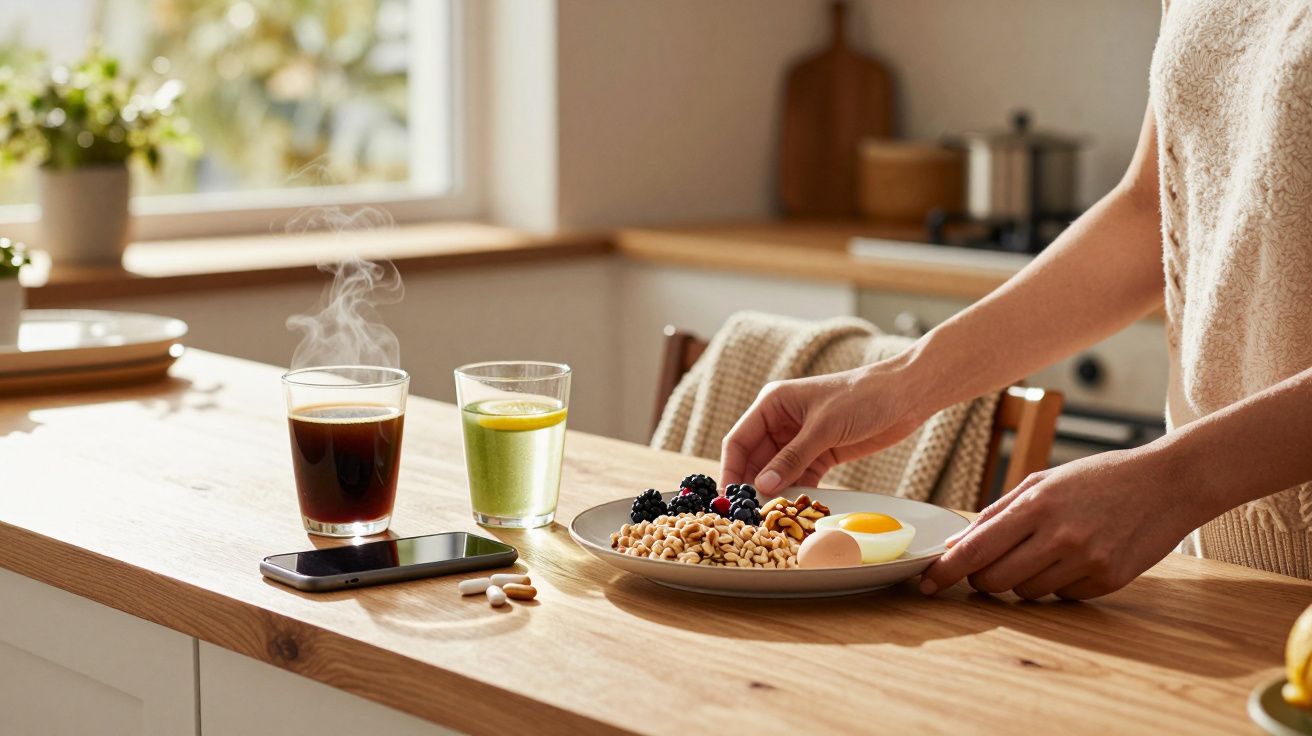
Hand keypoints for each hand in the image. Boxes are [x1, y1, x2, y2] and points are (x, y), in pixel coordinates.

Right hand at [720, 359, 929, 495]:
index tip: (729, 498)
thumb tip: (763, 486)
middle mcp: (781, 422)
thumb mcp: (823, 428)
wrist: (906, 396)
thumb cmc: (862, 397)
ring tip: (771, 518)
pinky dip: (798, 493)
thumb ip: (792, 458)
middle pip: (756, 459)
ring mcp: (801, 439)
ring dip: (776, 493)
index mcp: (773, 404)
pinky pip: (800, 477)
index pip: (739, 440)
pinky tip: (796, 511)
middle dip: (753, 486)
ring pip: (777, 472)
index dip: (731, 469)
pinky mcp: (821, 453)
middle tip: (751, 514)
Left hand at [919, 448, 1198, 599]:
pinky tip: (1075, 557)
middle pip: (994, 580)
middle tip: (986, 566)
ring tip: (1043, 551)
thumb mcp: (1044, 482)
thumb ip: (997, 513)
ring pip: (1026, 593)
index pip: (976, 549)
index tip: (926, 583)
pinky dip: (1058, 583)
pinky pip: (1062, 597)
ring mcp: (1086, 561)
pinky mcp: (1109, 580)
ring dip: (1021, 580)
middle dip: (982, 578)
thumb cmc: (1099, 478)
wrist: (1168, 483)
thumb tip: (955, 545)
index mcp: (1037, 505)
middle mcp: (1060, 536)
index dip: (946, 571)